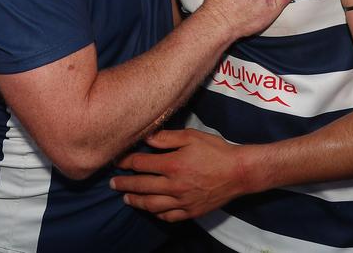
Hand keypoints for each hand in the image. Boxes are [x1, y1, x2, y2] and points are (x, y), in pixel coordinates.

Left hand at [111, 129, 241, 220]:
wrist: (239, 172)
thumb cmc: (215, 150)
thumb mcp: (191, 136)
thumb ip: (166, 138)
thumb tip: (146, 138)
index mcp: (172, 165)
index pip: (141, 164)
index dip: (126, 162)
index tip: (117, 161)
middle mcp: (174, 185)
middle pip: (142, 186)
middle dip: (124, 184)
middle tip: (112, 183)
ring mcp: (182, 201)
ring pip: (152, 205)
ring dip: (136, 201)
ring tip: (125, 198)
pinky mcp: (191, 211)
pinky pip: (169, 216)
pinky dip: (156, 214)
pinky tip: (150, 210)